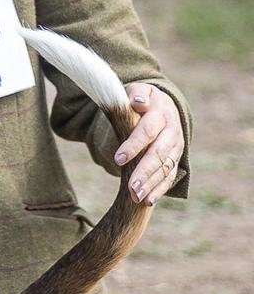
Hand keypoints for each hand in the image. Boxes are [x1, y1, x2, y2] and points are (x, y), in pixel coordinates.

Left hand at [114, 84, 184, 205]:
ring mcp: (175, 146)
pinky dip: (159, 190)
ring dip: (151, 184)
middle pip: (159, 152)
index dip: (134, 144)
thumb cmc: (140, 100)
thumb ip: (135, 95)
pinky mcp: (175, 159)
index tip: (118, 159)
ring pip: (165, 166)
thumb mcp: (136, 92)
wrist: (160, 105)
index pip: (148, 130)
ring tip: (135, 197)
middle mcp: (171, 130)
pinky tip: (148, 201)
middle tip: (131, 187)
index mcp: (160, 112)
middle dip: (144, 171)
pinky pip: (169, 176)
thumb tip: (137, 102)